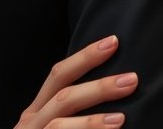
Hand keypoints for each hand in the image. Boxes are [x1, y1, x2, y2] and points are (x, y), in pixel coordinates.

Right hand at [14, 36, 137, 128]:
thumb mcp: (50, 127)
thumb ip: (68, 114)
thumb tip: (111, 103)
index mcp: (36, 111)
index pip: (60, 74)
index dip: (85, 56)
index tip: (113, 42)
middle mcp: (31, 122)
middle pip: (63, 97)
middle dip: (98, 87)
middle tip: (131, 79)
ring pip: (59, 125)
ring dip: (91, 122)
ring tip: (120, 118)